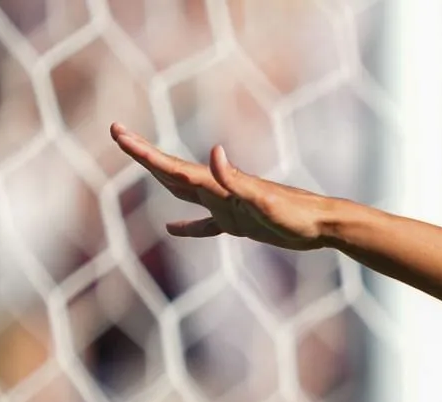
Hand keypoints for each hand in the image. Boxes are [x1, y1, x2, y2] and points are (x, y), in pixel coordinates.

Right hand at [111, 123, 336, 249]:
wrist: (323, 223)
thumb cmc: (296, 214)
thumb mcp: (264, 201)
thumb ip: (236, 180)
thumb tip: (213, 151)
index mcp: (218, 186)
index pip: (172, 167)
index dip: (143, 152)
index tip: (118, 132)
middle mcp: (219, 191)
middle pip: (172, 172)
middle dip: (144, 155)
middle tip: (118, 134)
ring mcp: (227, 206)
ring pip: (185, 193)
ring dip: (161, 179)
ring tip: (141, 165)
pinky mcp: (239, 224)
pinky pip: (206, 225)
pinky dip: (188, 226)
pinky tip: (173, 229)